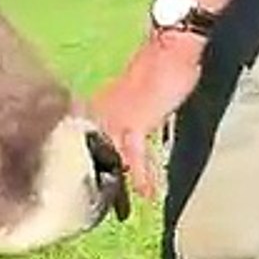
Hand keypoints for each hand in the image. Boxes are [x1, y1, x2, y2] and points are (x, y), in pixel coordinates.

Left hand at [90, 30, 205, 199]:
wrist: (171, 48)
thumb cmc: (160, 68)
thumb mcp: (138, 96)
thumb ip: (130, 116)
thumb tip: (132, 135)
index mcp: (98, 106)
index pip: (86, 143)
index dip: (88, 166)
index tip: (89, 189)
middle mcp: (100, 112)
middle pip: (92, 154)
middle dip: (96, 181)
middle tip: (102, 209)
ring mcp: (114, 117)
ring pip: (110, 158)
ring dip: (118, 185)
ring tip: (122, 210)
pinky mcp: (134, 122)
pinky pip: (134, 156)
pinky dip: (141, 175)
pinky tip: (147, 193)